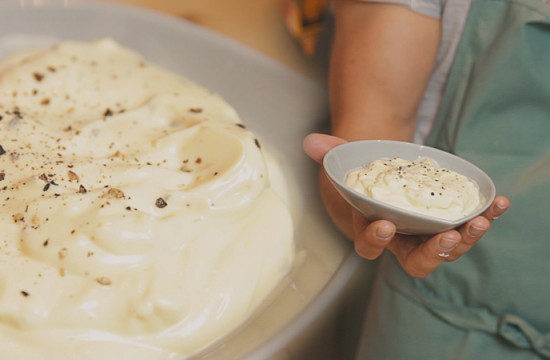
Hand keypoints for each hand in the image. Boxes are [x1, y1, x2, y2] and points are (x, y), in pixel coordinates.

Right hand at [303, 132, 510, 277]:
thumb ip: (329, 153)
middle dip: (434, 253)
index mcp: (372, 229)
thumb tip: (311, 142)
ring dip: (467, 238)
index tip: (383, 225)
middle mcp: (402, 238)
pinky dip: (486, 216)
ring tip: (481, 220)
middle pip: (417, 260)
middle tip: (448, 238)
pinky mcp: (450, 220)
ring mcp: (428, 232)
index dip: (375, 241)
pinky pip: (468, 225)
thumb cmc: (363, 171)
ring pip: (448, 247)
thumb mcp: (344, 160)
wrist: (386, 168)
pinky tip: (499, 203)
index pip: (370, 247)